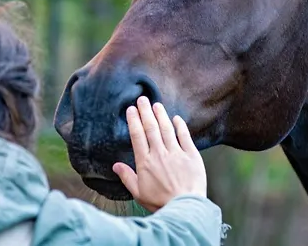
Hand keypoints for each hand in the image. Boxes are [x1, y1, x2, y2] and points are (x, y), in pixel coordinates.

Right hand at [112, 96, 206, 212]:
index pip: (137, 136)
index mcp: (145, 162)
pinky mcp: (191, 155)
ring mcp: (176, 153)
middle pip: (151, 128)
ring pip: (166, 129)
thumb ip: (127, 177)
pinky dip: (180, 126)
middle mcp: (159, 154)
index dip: (134, 121)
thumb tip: (115, 165)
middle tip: (142, 99)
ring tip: (156, 104)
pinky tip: (176, 118)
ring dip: (161, 115)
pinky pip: (184, 136)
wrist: (185, 209)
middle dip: (145, 111)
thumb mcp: (139, 193)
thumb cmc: (160, 203)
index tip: (131, 109)